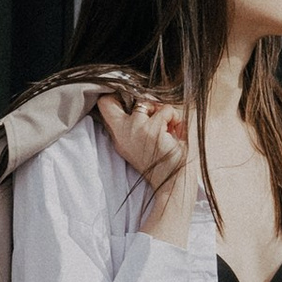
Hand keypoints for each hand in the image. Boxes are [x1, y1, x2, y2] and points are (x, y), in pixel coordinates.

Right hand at [99, 90, 195, 241]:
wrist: (174, 185)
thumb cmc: (165, 163)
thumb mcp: (144, 141)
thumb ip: (138, 122)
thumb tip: (146, 98)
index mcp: (120, 137)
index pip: (105, 106)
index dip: (116, 96)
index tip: (135, 103)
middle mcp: (122, 133)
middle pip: (113, 99)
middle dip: (137, 99)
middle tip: (154, 113)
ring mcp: (135, 130)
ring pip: (147, 101)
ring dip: (162, 111)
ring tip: (169, 129)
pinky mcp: (152, 130)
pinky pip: (166, 110)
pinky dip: (175, 118)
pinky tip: (176, 135)